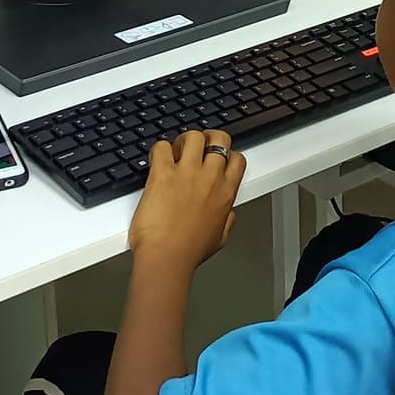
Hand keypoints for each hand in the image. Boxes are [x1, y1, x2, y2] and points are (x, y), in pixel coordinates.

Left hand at [128, 129, 244, 270]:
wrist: (167, 258)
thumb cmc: (189, 251)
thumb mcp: (220, 237)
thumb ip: (226, 220)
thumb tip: (228, 215)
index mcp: (226, 192)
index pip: (237, 158)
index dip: (227, 154)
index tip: (217, 158)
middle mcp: (210, 178)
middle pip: (219, 139)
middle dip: (209, 138)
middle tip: (198, 147)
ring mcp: (187, 173)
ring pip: (193, 136)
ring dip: (184, 141)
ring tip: (177, 151)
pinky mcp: (163, 173)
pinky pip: (162, 147)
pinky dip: (159, 150)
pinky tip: (157, 160)